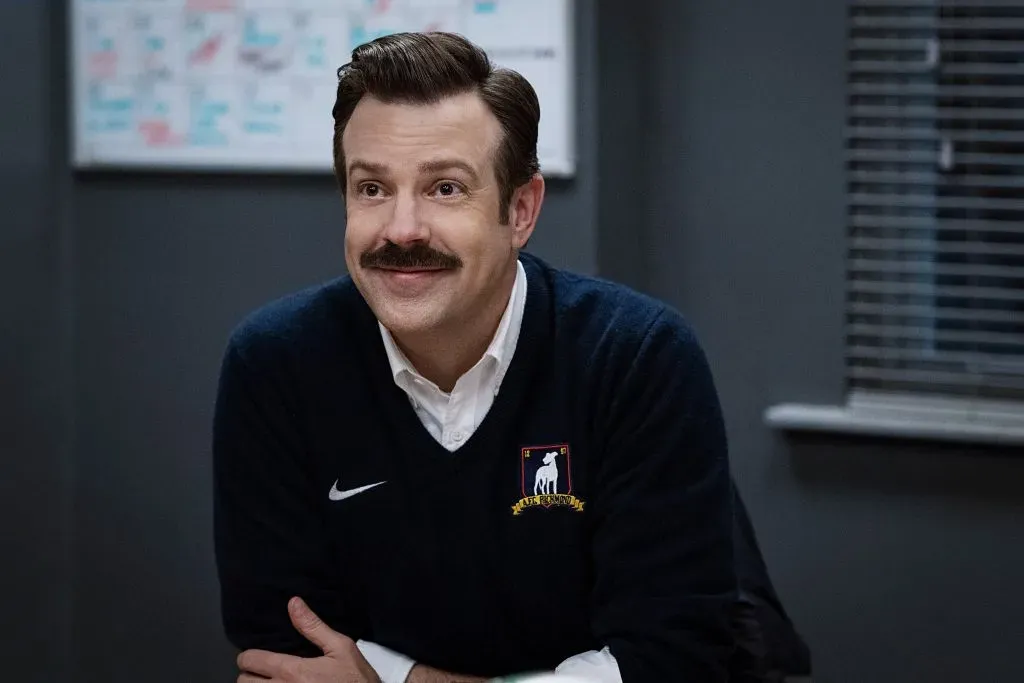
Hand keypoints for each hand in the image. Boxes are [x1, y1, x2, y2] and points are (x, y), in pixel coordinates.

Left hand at [237, 597, 380, 682]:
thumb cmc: (357, 680)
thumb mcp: (341, 648)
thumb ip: (314, 626)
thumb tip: (293, 604)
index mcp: (293, 671)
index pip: (250, 661)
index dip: (249, 656)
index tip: (256, 655)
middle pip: (244, 682)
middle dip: (250, 674)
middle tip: (262, 670)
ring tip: (269, 682)